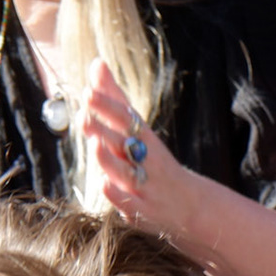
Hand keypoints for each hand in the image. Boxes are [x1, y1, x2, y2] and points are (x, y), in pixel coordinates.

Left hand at [81, 59, 200, 236]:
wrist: (191, 207)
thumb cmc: (156, 162)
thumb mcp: (139, 130)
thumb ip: (115, 97)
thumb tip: (97, 62)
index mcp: (145, 140)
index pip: (126, 119)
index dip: (108, 106)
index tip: (88, 93)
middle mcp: (146, 162)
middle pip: (124, 144)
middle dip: (104, 131)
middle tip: (84, 117)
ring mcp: (145, 188)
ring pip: (126, 173)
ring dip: (110, 160)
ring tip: (95, 145)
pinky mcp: (142, 212)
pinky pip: (129, 204)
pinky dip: (118, 196)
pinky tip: (105, 184)